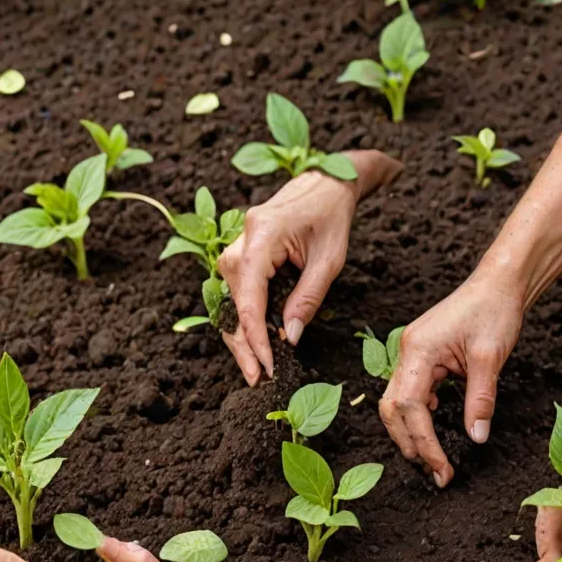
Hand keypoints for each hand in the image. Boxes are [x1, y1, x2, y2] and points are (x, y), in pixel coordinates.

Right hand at [217, 150, 402, 385]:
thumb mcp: (329, 261)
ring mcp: (235, 248)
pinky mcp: (240, 255)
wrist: (326, 182)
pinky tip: (255, 344)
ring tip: (254, 369)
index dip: (257, 338)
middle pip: (233, 305)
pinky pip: (237, 294)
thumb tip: (288, 338)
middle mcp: (239, 243)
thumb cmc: (331, 216)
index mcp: (261, 238)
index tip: (268, 366)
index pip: (250, 300)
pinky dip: (244, 321)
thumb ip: (307, 299)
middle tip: (257, 379)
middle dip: (243, 346)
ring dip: (241, 337)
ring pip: (230, 303)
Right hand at [379, 271, 522, 486]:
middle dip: (411, 444)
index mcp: (418, 351)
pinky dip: (418, 415)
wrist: (499, 282)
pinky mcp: (421, 356)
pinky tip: (435, 424)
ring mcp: (411, 354)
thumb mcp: (490, 357)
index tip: (442, 468)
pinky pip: (410, 392)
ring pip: (397, 404)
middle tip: (437, 472)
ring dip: (411, 432)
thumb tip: (475, 437)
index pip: (410, 409)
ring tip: (433, 457)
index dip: (424, 443)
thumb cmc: (494, 310)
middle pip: (393, 410)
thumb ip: (480, 399)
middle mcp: (406, 353)